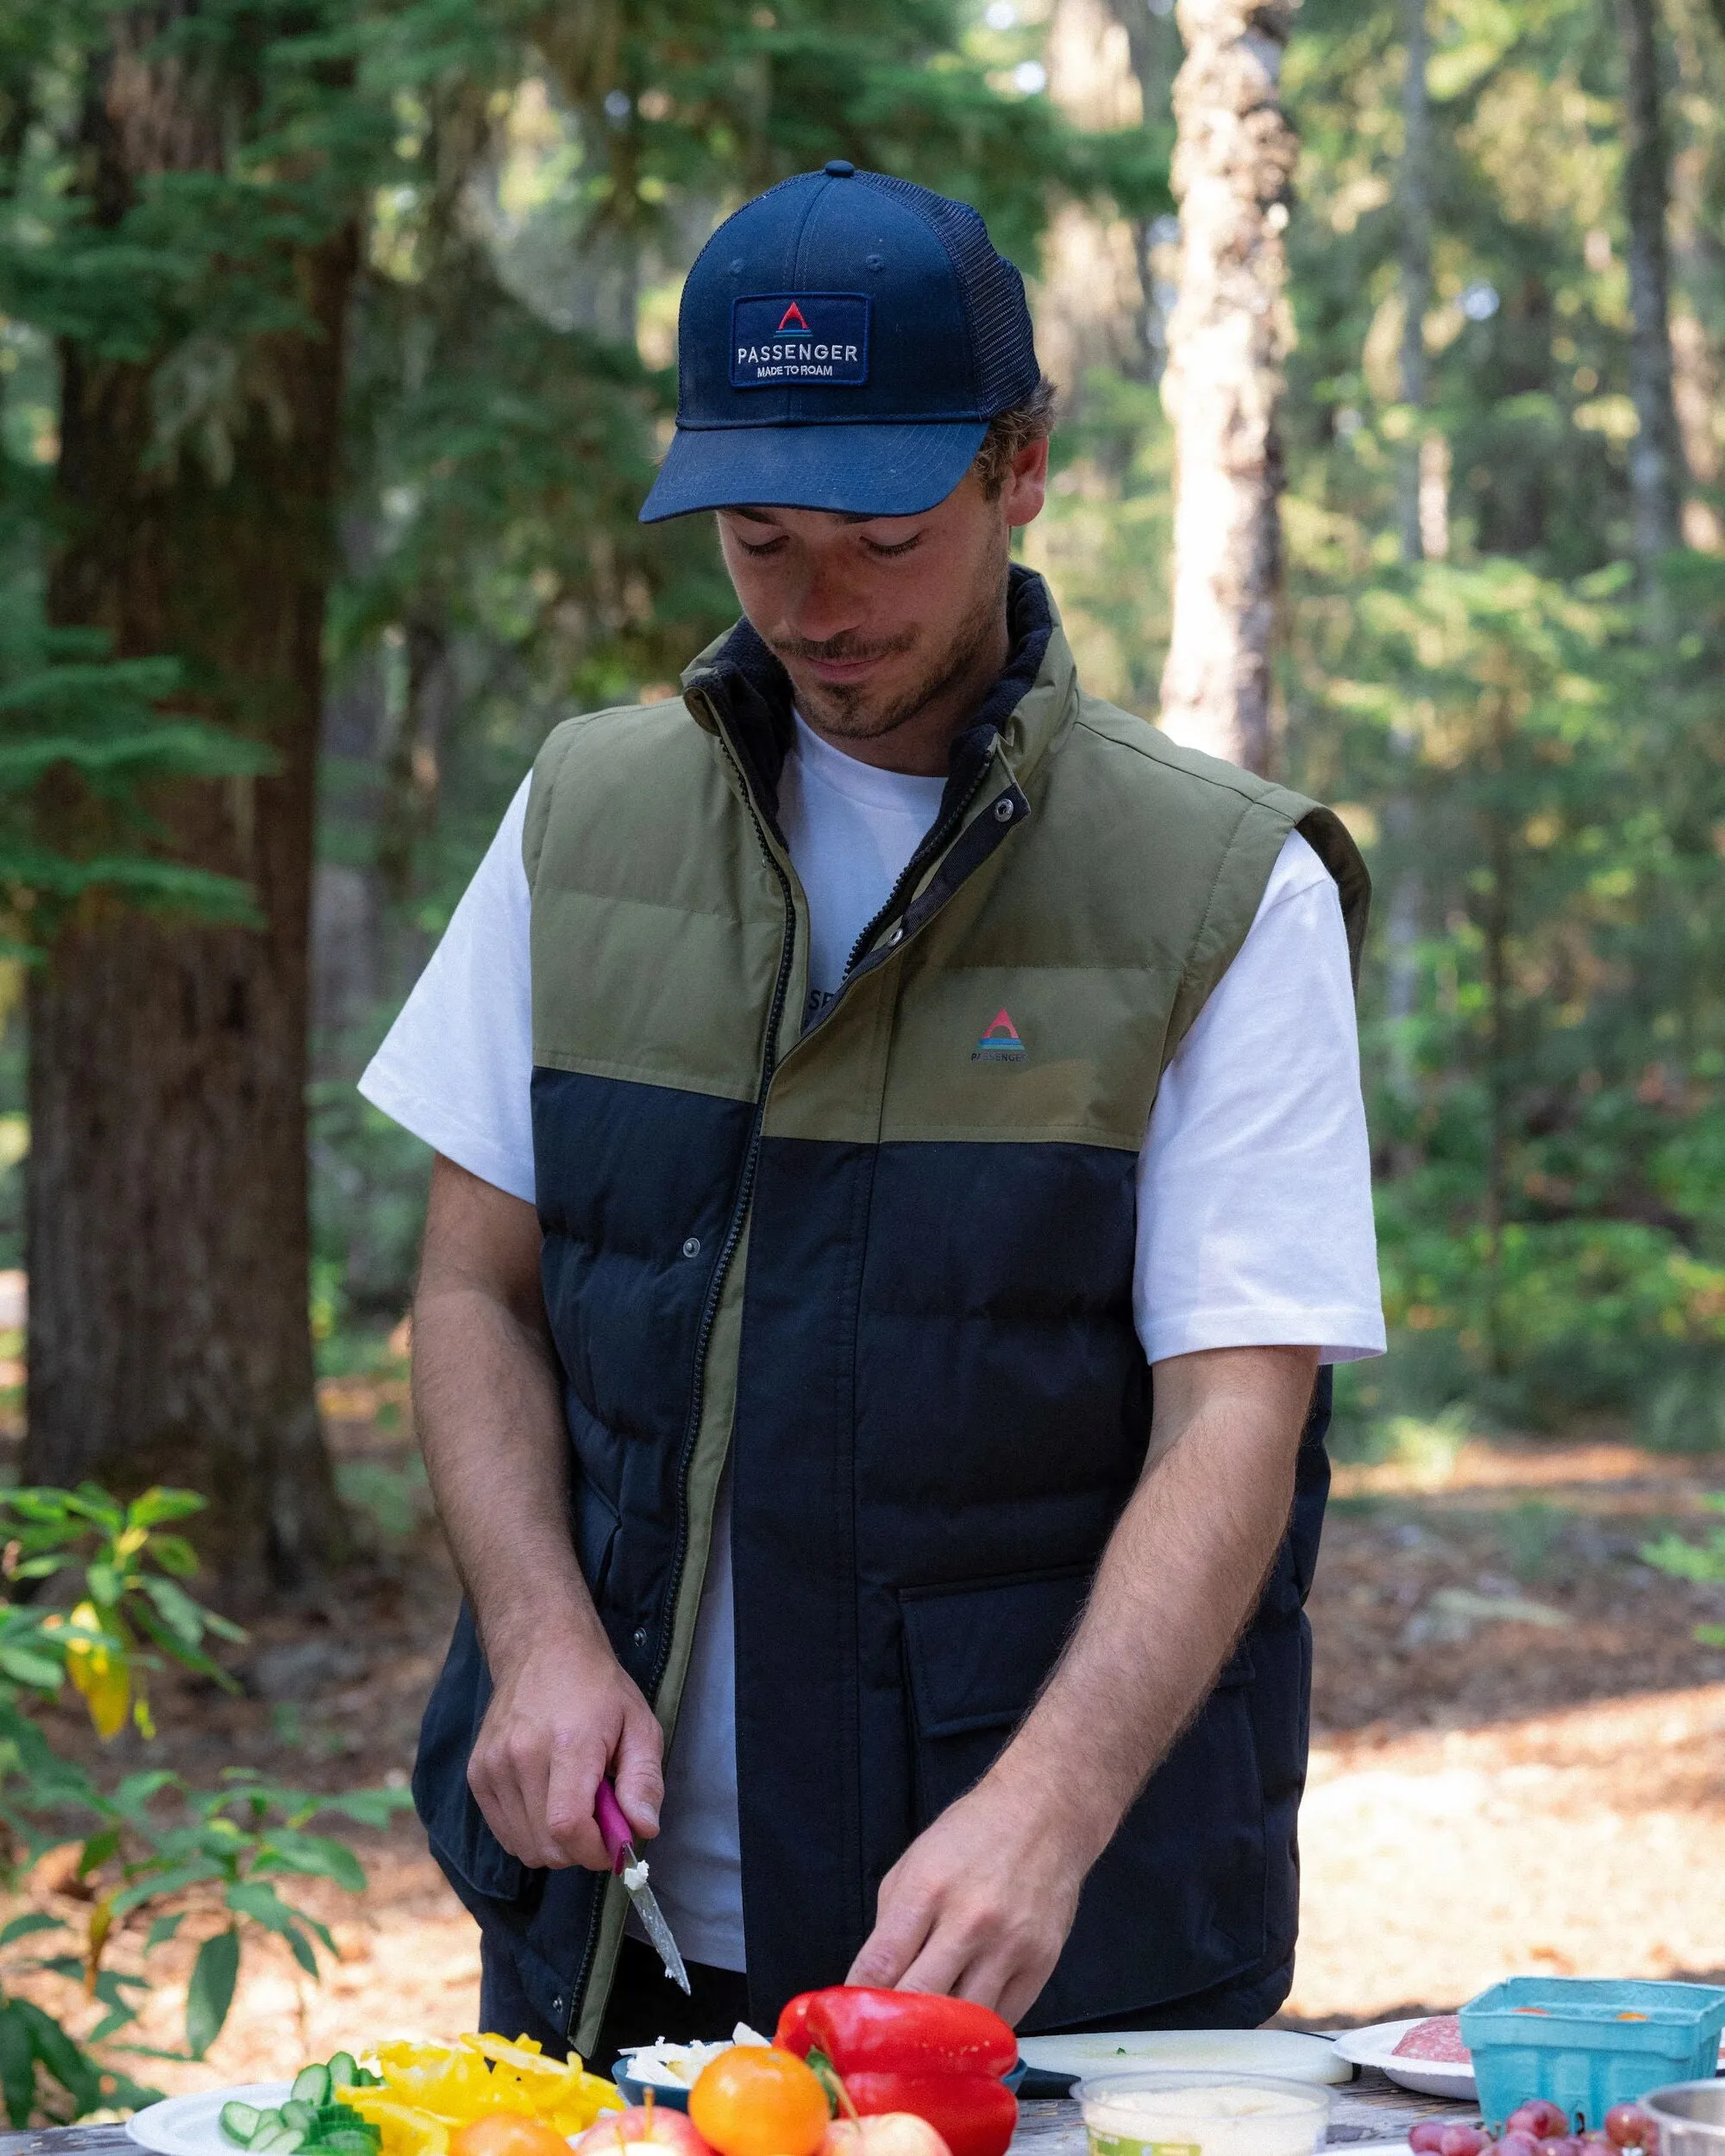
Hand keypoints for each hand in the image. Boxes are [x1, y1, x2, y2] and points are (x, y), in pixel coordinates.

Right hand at [468, 1627, 662, 1871]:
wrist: (543, 1648)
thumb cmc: (597, 1688)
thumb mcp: (640, 1724)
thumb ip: (644, 1780)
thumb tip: (643, 1831)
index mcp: (568, 1743)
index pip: (567, 1827)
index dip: (594, 1850)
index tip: (614, 1844)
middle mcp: (521, 1757)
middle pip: (546, 1845)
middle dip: (580, 1848)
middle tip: (599, 1818)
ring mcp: (493, 1766)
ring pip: (524, 1846)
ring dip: (554, 1842)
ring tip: (573, 1801)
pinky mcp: (476, 1773)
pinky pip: (504, 1833)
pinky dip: (530, 1831)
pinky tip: (548, 1799)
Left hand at [846, 1766, 1095, 2025]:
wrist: (1044, 1815)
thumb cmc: (972, 1835)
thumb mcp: (914, 1863)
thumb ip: (892, 1924)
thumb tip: (877, 1983)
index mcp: (927, 1890)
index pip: (880, 1964)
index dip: (858, 2001)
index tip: (848, 2021)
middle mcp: (969, 1921)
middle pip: (920, 2001)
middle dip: (894, 2027)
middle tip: (882, 2041)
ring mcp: (1010, 1946)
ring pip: (965, 2024)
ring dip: (940, 2037)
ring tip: (924, 2041)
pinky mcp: (1042, 1965)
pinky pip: (1002, 2019)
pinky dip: (979, 2029)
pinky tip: (965, 2024)